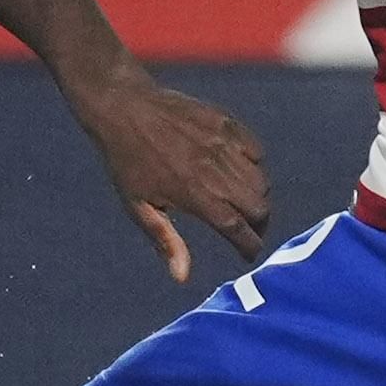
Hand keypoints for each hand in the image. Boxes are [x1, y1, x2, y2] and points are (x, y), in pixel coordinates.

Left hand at [76, 69, 269, 283]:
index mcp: (195, 194)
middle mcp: (216, 169)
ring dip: (258, 199)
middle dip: (259, 226)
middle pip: (259, 207)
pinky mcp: (227, 123)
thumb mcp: (139, 206)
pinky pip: (256, 152)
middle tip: (248, 231)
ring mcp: (224, 143)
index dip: (250, 246)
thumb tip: (182, 278)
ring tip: (243, 205)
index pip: (238, 229)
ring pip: (261, 181)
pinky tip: (240, 173)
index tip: (249, 254)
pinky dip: (255, 167)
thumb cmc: (127, 162)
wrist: (124, 107)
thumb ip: (166, 240)